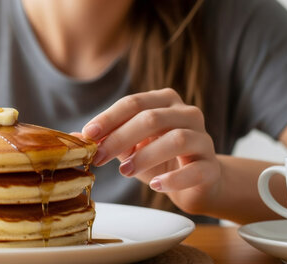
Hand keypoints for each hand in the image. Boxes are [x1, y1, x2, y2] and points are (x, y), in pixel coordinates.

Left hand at [82, 88, 221, 213]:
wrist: (196, 182)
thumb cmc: (157, 158)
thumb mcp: (129, 146)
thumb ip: (106, 139)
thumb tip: (73, 138)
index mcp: (164, 101)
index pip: (133, 103)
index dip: (108, 118)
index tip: (87, 135)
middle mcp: (187, 113)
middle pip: (151, 118)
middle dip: (120, 138)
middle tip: (99, 157)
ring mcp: (204, 138)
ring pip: (176, 139)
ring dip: (145, 156)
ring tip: (125, 171)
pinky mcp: (213, 166)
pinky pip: (195, 169)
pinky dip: (174, 178)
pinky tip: (156, 185)